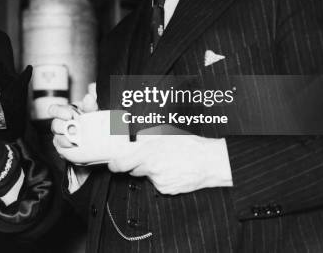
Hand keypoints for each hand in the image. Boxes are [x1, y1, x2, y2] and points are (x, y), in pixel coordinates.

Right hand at [49, 86, 98, 150]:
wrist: (95, 137)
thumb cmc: (89, 120)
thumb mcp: (91, 111)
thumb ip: (90, 104)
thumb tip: (89, 97)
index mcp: (64, 112)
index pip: (53, 110)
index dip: (58, 112)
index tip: (68, 115)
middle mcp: (60, 124)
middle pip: (55, 125)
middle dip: (64, 128)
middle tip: (74, 130)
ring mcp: (60, 136)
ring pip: (57, 138)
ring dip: (66, 140)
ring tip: (75, 142)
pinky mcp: (63, 148)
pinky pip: (62, 149)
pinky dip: (68, 149)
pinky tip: (75, 147)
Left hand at [108, 130, 231, 193]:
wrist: (209, 162)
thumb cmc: (190, 146)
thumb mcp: (165, 133)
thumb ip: (146, 137)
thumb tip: (136, 140)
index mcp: (148, 154)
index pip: (121, 164)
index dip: (114, 164)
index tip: (112, 163)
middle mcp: (151, 170)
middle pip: (134, 170)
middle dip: (138, 164)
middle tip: (151, 156)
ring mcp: (159, 182)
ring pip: (148, 176)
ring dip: (152, 170)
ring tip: (168, 161)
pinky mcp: (167, 190)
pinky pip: (159, 183)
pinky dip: (163, 177)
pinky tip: (174, 170)